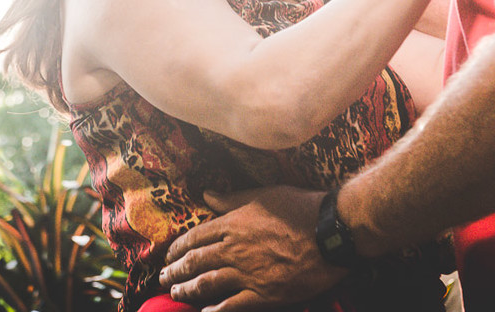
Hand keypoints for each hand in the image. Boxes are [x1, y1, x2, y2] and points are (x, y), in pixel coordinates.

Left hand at [160, 187, 343, 311]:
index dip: (178, 248)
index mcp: (233, 223)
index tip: (169, 254)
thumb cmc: (300, 208)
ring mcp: (247, 273)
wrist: (330, 231)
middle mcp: (234, 249)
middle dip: (175, 271)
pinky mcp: (264, 294)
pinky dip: (215, 311)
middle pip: (195, 262)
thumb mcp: (263, 195)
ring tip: (175, 294)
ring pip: (206, 284)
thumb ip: (232, 199)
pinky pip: (232, 305)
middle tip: (163, 277)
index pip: (195, 237)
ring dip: (187, 290)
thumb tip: (206, 194)